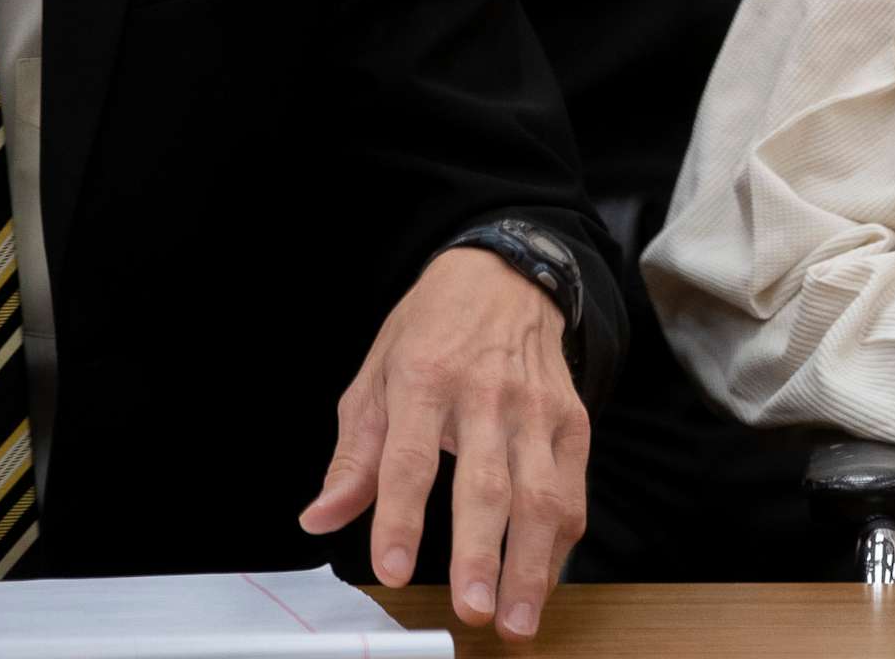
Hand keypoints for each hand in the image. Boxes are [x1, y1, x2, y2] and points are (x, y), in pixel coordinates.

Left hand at [298, 248, 588, 640]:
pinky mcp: (573, 419)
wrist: (508, 276)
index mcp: (425, 381)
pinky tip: (543, 579)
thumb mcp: (376, 377)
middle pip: (486, 484)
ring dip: (531, 563)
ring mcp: (537, 409)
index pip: (410, 460)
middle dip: (481, 554)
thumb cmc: (433, 331)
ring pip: (542, 494)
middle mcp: (487, 396)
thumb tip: (321, 517)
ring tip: (518, 618)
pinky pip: (573, 488)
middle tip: (474, 611)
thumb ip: (355, 454)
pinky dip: (560, 540)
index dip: (401, 518)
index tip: (393, 571)